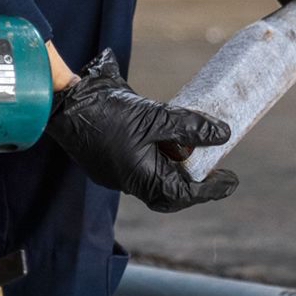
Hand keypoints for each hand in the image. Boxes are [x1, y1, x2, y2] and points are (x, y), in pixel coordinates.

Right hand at [46, 50, 238, 212]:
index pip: (182, 194)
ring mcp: (117, 169)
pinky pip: (141, 164)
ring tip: (197, 152)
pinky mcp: (110, 154)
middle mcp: (128, 179)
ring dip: (176, 169)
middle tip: (217, 170)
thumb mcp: (155, 117)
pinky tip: (168, 139)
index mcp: (139, 178)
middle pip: (168, 194)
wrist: (64, 101)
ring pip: (154, 178)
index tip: (231, 181)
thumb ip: (190, 126)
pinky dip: (159, 156)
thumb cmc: (106, 112)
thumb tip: (224, 134)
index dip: (210, 189)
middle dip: (193, 185)